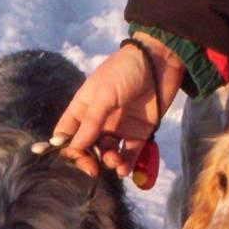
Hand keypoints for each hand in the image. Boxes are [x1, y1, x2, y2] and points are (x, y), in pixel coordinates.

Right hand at [54, 33, 185, 177]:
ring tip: (115, 161)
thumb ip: (91, 122)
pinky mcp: (138, 133)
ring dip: (108, 162)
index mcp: (84, 108)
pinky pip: (129, 154)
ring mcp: (118, 128)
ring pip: (107, 154)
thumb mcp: (104, 94)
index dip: (67, 148)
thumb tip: (74, 147)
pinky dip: (125, 164)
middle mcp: (99, 121)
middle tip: (93, 169)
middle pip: (87, 148)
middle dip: (88, 160)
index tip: (74, 157)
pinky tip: (124, 169)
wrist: (160, 60)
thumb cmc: (125, 70)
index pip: (67, 134)